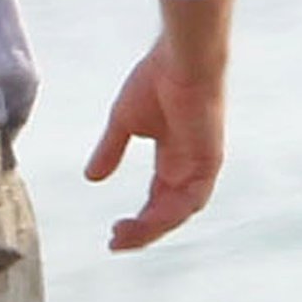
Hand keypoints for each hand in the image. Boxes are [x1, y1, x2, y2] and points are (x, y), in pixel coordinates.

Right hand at [85, 39, 225, 250]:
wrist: (181, 58)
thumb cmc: (157, 79)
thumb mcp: (124, 122)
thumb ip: (111, 150)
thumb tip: (91, 178)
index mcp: (174, 159)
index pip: (157, 201)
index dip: (138, 221)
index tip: (113, 234)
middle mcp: (189, 167)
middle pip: (168, 213)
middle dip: (142, 232)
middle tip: (116, 242)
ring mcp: (201, 165)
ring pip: (180, 212)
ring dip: (153, 228)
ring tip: (125, 236)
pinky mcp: (209, 160)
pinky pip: (192, 199)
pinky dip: (171, 213)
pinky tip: (148, 222)